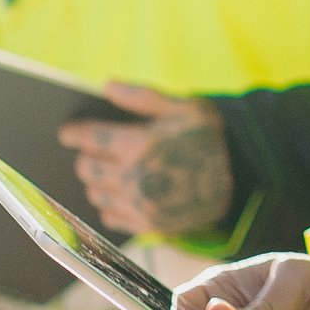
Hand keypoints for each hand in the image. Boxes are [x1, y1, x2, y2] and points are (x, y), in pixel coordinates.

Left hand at [61, 81, 229, 237]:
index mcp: (140, 144)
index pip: (88, 138)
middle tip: (94, 151)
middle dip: (86, 157)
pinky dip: (110, 205)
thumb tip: (106, 85)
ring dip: (97, 182)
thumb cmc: (211, 138)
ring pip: (95, 194)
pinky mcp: (149, 225)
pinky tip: (124, 193)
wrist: (242, 179)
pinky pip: (110, 217)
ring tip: (111, 172)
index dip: (73, 133)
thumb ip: (141, 96)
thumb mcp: (183, 107)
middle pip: (86, 169)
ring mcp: (141, 205)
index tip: (68, 132)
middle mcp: (135, 177)